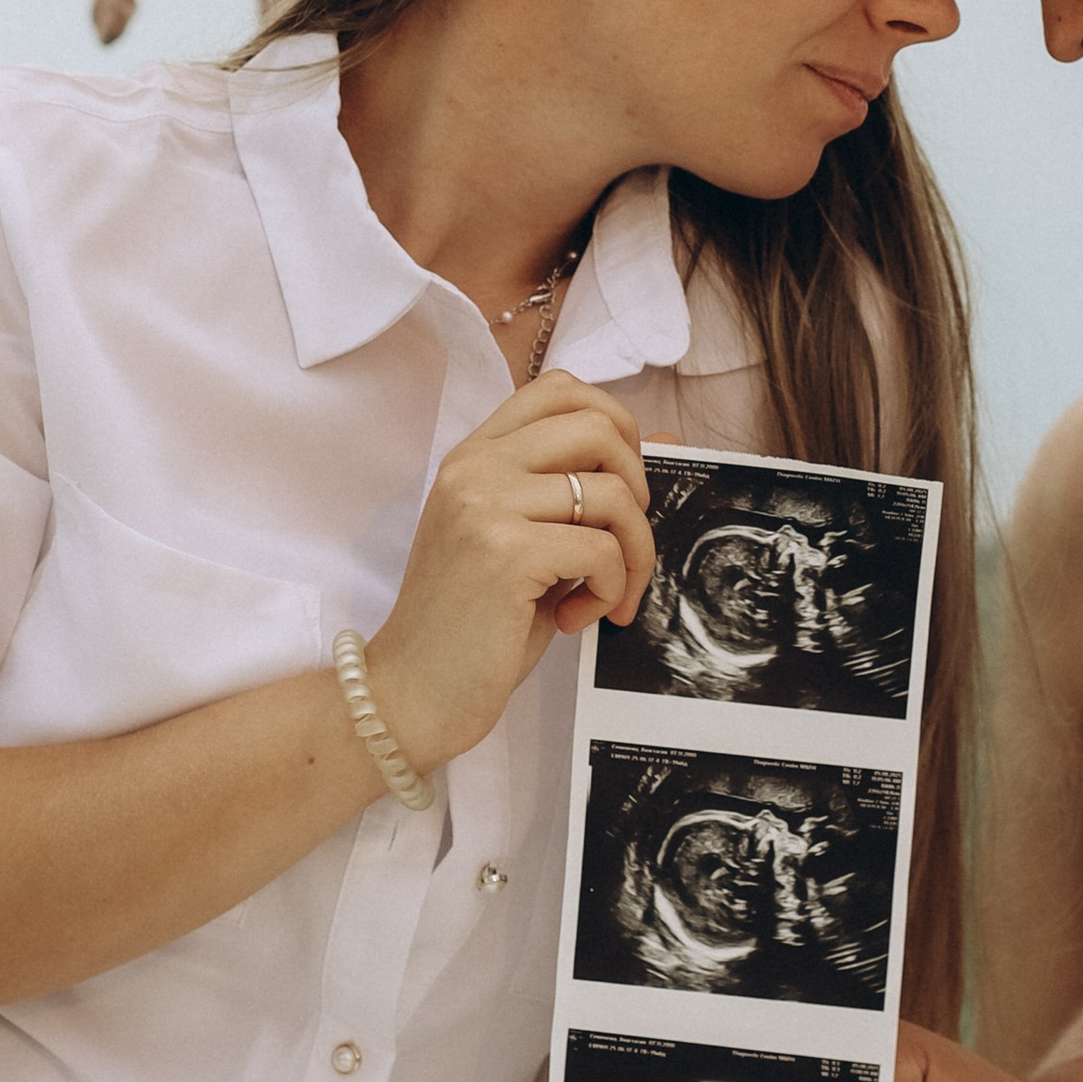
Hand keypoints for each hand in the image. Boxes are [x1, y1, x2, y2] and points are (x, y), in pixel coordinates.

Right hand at [367, 371, 654, 771]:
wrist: (410, 692)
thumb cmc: (472, 624)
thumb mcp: (526, 540)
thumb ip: (578, 492)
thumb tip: (671, 443)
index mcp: (474, 455)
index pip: (558, 388)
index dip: (614, 425)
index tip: (620, 485)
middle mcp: (475, 467)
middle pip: (597, 425)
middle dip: (637, 486)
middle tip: (622, 541)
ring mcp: (486, 504)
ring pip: (611, 492)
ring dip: (633, 552)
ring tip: (605, 594)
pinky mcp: (505, 552)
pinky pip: (601, 551)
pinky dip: (611, 589)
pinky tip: (578, 618)